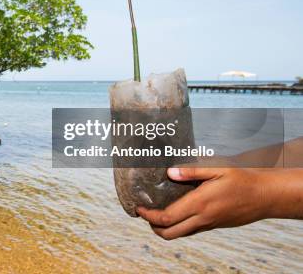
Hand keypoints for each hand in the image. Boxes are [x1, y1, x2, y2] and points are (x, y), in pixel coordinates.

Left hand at [136, 167, 271, 239]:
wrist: (265, 196)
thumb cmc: (242, 179)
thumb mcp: (217, 168)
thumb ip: (191, 171)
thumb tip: (170, 172)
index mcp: (199, 204)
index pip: (167, 218)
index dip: (148, 216)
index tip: (138, 208)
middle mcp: (202, 218)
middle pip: (169, 233)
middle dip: (152, 226)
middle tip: (144, 213)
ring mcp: (208, 224)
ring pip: (180, 235)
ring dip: (165, 228)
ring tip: (156, 214)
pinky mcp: (214, 226)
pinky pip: (191, 231)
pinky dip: (178, 226)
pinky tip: (176, 214)